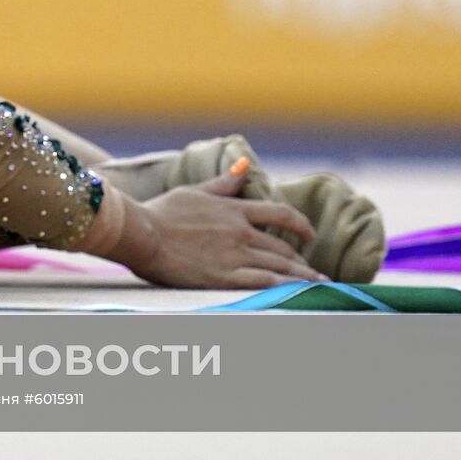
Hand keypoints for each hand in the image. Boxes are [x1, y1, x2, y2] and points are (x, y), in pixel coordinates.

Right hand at [116, 169, 325, 288]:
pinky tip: (298, 295)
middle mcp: (241, 232)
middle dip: (303, 261)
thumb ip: (223, 183)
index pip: (280, 214)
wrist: (142, 233)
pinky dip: (285, 289)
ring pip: (280, 267)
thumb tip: (244, 165)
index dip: (300, 224)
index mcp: (234, 210)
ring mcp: (235, 255)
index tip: (311, 233)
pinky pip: (265, 283)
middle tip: (317, 272)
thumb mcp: (193, 192)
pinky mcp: (225, 277)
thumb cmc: (161, 212)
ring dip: (302, 277)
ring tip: (318, 286)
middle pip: (284, 247)